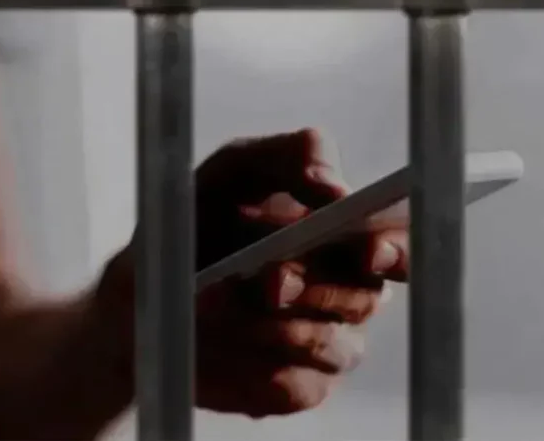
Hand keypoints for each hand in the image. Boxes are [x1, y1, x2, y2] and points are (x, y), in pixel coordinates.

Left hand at [194, 128, 407, 417]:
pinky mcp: (296, 387)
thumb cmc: (198, 220)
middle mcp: (347, 291)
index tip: (371, 252)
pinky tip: (214, 337)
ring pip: (331, 344)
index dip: (397, 250)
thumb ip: (290, 156)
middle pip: (367, 298)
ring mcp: (326, 343)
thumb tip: (335, 186)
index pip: (399, 245)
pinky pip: (293, 384)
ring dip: (272, 325)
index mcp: (346, 237)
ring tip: (214, 302)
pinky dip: (249, 361)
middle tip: (272, 280)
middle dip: (317, 288)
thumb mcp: (235, 169)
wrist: (145, 286)